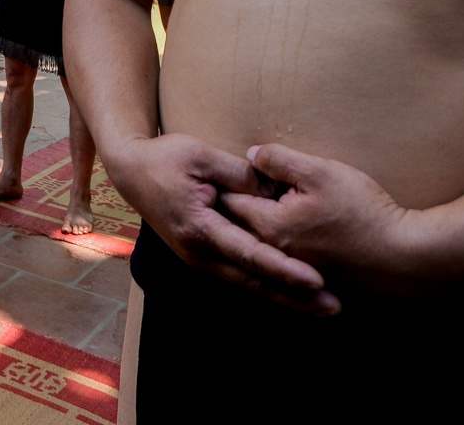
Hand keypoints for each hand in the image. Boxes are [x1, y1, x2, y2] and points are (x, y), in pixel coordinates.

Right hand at [102, 133, 336, 313]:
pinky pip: (240, 278)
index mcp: (199, 228)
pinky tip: (293, 296)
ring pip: (248, 287)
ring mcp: (200, 260)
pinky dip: (268, 288)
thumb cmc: (164, 158)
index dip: (284, 270)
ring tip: (323, 309)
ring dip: (286, 299)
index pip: (250, 254)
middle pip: (254, 283)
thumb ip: (240, 173)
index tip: (316, 280)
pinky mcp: (203, 258)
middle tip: (333, 309)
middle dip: (295, 298)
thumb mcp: (202, 155)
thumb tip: (275, 188)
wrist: (130, 171)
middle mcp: (199, 254)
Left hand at [219, 144, 424, 292]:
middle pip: (241, 223)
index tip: (229, 167)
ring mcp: (290, 270)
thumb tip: (251, 156)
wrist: (403, 256)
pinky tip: (297, 225)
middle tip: (241, 181)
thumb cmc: (363, 211)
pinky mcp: (309, 279)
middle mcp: (272, 254)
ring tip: (269, 200)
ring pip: (261, 239)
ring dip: (260, 221)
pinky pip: (281, 257)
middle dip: (239, 201)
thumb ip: (279, 160)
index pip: (230, 199)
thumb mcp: (320, 172)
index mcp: (268, 227)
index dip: (230, 178)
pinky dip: (280, 242)